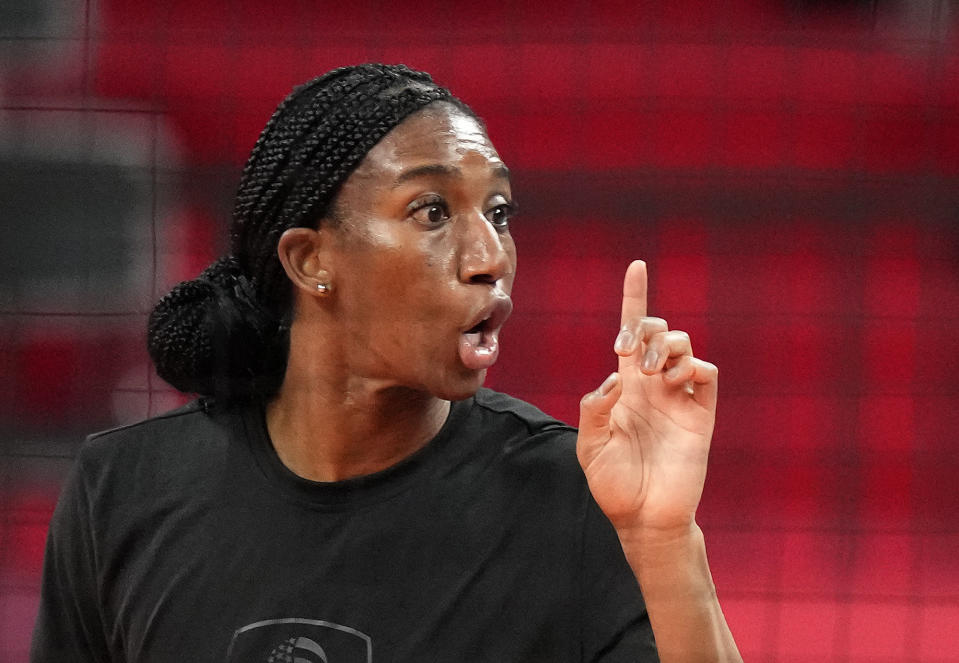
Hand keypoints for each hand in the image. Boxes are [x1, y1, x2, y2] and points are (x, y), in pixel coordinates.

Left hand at [576, 260, 717, 535]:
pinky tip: (676, 383)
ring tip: (655, 373)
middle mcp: (653, 385)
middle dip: (647, 327)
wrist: (644, 518)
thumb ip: (594, 409)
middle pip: (659, 331)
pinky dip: (693, 368)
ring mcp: (678, 398)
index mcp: (625, 386)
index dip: (633, 299)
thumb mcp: (589, 446)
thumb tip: (615, 376)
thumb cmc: (613, 484)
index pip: (629, 333)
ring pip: (684, 346)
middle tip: (631, 353)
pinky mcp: (700, 415)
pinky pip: (706, 375)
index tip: (636, 267)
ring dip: (668, 347)